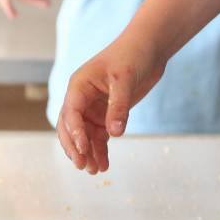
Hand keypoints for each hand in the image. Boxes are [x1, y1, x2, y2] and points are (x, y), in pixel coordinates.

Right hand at [55, 34, 163, 173]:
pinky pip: (99, 136)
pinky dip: (100, 150)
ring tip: (96, 171)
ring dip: (88, 153)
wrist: (148, 48)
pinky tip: (104, 164)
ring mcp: (94, 107)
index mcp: (79, 85)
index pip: (71, 113)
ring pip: (85, 136)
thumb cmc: (132, 55)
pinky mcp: (107, 114)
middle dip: (76, 148)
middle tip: (84, 166)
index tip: (83, 150)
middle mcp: (82, 98)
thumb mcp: (125, 79)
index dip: (75, 133)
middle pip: (70, 128)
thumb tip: (115, 133)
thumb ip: (118, 106)